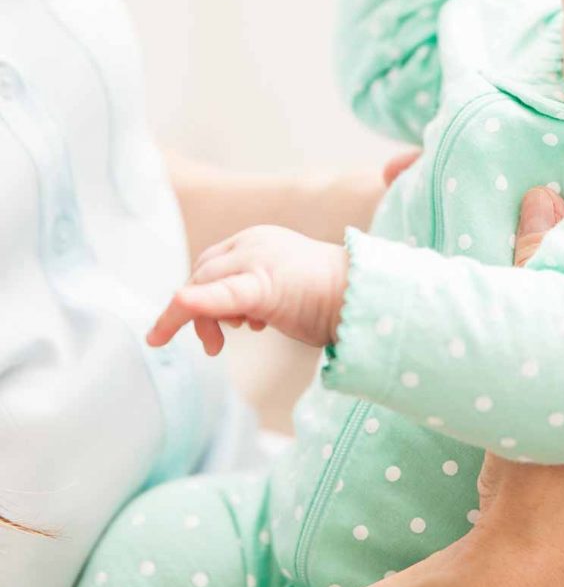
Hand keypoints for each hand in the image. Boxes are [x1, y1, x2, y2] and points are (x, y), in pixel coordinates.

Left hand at [146, 226, 348, 354]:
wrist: (364, 298)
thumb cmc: (330, 299)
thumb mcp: (281, 288)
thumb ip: (254, 293)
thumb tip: (231, 316)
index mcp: (258, 240)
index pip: (212, 263)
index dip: (201, 294)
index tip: (209, 327)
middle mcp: (253, 242)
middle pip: (202, 273)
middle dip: (195, 311)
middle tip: (211, 346)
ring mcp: (257, 258)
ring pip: (203, 283)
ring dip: (198, 318)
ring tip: (216, 346)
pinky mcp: (262, 284)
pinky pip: (219, 295)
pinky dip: (194, 304)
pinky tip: (175, 312)